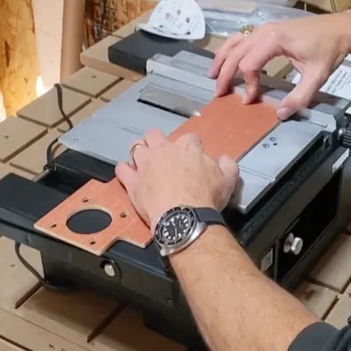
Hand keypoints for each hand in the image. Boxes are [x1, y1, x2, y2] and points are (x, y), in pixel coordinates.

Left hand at [115, 129, 238, 229]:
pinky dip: (124, 170)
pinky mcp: (133, 181)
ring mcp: (145, 164)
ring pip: (136, 146)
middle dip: (157, 141)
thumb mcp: (227, 181)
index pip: (189, 138)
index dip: (190, 146)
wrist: (184, 216)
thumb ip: (229, 167)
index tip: (191, 155)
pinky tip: (127, 173)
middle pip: (154, 134)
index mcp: (188, 147)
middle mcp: (164, 150)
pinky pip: (122, 169)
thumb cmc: (205, 198)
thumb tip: (226, 160)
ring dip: (139, 151)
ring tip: (143, 160)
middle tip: (161, 153)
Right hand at [209, 11, 350, 118]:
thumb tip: (280, 114)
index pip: (249, 64)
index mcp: (275, 39)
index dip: (247, 84)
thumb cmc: (329, 49)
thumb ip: (299, 97)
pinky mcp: (266, 30)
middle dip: (225, 74)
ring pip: (234, 42)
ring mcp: (263, 28)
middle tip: (219, 94)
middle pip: (236, 52)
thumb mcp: (317, 76)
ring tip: (212, 75)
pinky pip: (241, 38)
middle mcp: (264, 31)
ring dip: (222, 59)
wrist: (340, 29)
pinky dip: (230, 49)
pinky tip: (225, 60)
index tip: (250, 99)